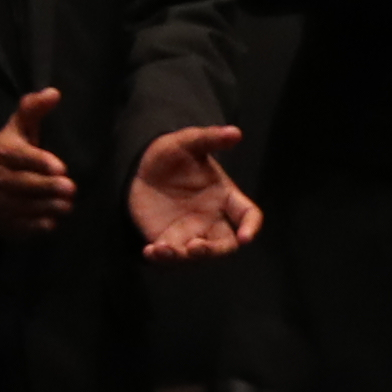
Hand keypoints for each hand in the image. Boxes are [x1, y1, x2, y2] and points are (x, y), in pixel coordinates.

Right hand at [0, 86, 72, 238]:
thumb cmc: (13, 150)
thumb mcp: (20, 127)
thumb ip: (34, 110)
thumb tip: (54, 92)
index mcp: (1, 151)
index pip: (20, 156)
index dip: (40, 161)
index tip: (61, 167)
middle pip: (22, 183)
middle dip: (47, 187)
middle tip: (71, 188)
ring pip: (21, 205)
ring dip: (46, 207)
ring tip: (68, 206)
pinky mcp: (2, 220)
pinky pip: (18, 224)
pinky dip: (35, 225)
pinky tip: (52, 222)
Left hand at [130, 124, 258, 259]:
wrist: (141, 168)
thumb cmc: (172, 155)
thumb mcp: (188, 142)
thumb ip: (210, 138)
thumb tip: (235, 132)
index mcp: (225, 197)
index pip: (248, 215)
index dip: (251, 227)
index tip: (246, 237)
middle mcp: (212, 219)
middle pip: (226, 244)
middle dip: (214, 251)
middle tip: (196, 247)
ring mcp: (191, 233)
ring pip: (197, 254)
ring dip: (184, 257)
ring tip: (164, 249)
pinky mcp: (169, 241)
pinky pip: (171, 257)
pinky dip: (162, 258)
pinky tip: (150, 250)